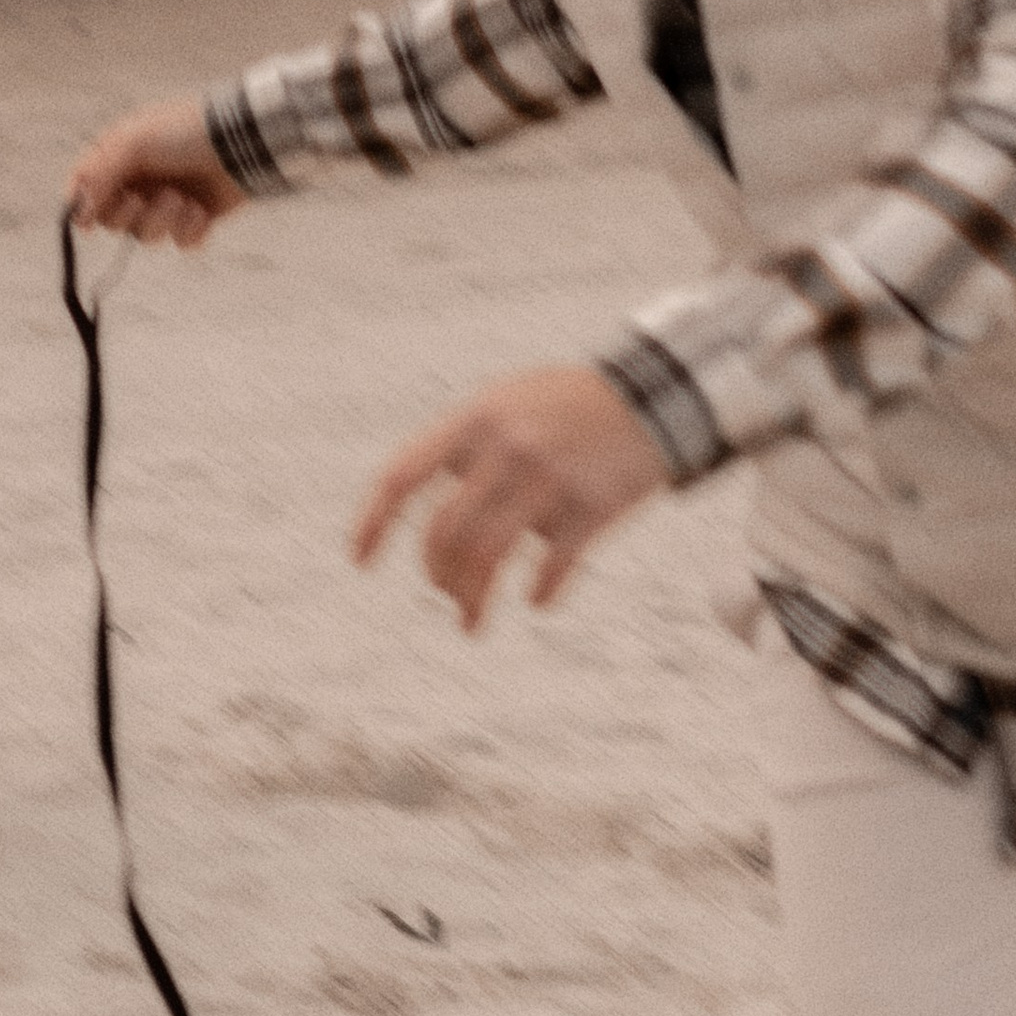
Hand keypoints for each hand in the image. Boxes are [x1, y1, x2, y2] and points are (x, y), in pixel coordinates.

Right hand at [66, 101, 248, 246]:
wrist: (243, 141)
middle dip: (129, 215)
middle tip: (145, 199)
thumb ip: (98, 173)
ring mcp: (166, 201)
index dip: (82, 207)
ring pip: (146, 235)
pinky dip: (190, 229)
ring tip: (182, 200)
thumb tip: (75, 210)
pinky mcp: (195, 218)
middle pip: (112, 221)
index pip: (85, 189)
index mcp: (118, 157)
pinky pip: (181, 242)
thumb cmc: (185, 131)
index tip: (86, 222)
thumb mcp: (133, 141)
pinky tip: (202, 211)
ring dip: (163, 221)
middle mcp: (139, 181)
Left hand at [352, 366, 671, 630]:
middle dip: (438, 575)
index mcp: (475, 420)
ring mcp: (550, 478)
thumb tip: (424, 511)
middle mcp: (506, 448)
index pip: (403, 475)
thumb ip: (463, 446)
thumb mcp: (506, 401)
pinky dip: (541, 594)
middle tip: (446, 593)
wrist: (654, 395)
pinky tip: (538, 600)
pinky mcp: (592, 507)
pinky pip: (553, 567)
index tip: (361, 561)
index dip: (374, 522)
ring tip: (470, 621)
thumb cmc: (568, 405)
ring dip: (471, 599)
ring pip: (487, 558)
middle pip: (445, 533)